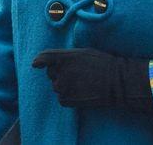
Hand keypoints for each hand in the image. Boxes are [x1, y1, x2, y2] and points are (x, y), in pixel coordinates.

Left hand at [31, 48, 152, 112]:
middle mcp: (60, 72)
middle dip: (60, 73)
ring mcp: (62, 87)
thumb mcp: (84, 52)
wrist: (116, 82)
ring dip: (65, 85)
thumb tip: (49, 61)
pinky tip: (82, 92)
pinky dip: (69, 96)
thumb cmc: (103, 64)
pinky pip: (62, 98)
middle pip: (51, 73)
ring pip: (57, 86)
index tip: (36, 64)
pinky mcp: (65, 100)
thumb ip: (65, 56)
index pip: (44, 57)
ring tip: (83, 83)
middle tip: (77, 73)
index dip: (40, 60)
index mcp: (64, 57)